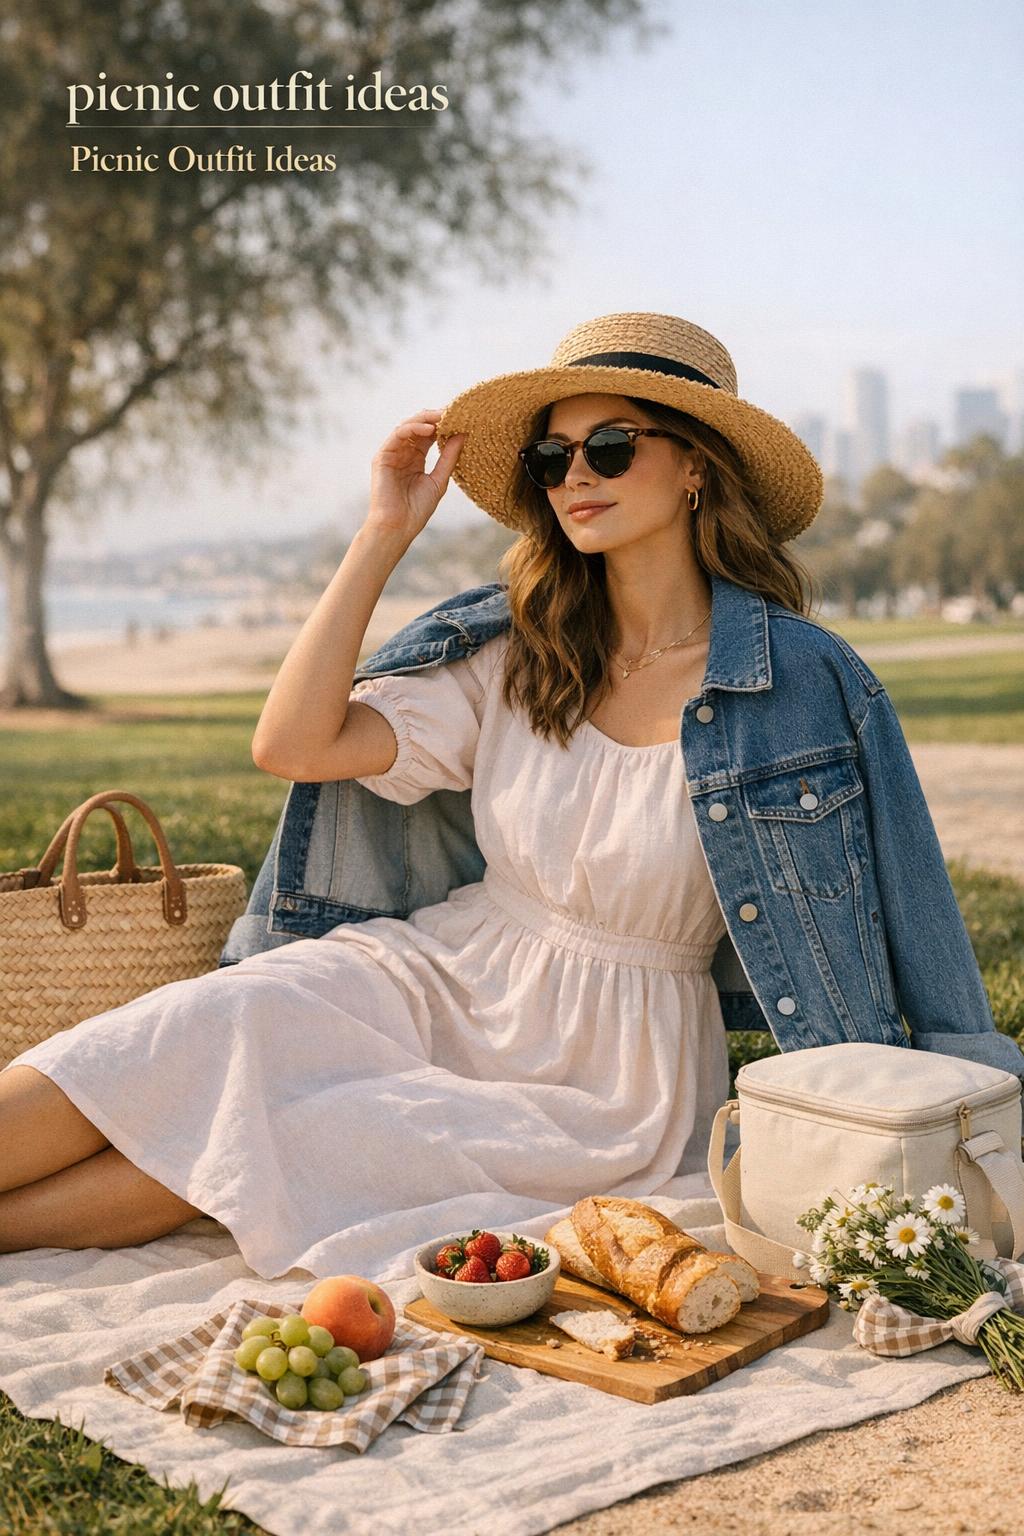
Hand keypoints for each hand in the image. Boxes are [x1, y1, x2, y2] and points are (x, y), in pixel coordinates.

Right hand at [363, 409, 464, 545]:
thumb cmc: (417, 509)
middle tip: (455, 412)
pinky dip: (413, 428)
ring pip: (408, 426)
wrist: (398, 527)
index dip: (444, 425)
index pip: (430, 434)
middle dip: (436, 417)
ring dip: (426, 419)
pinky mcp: (382, 456)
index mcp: (416, 458)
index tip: (462, 418)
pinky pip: (398, 435)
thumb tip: (463, 434)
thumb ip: (449, 457)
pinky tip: (429, 429)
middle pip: (419, 426)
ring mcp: (392, 453)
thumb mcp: (439, 480)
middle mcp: (403, 452)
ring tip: (444, 417)